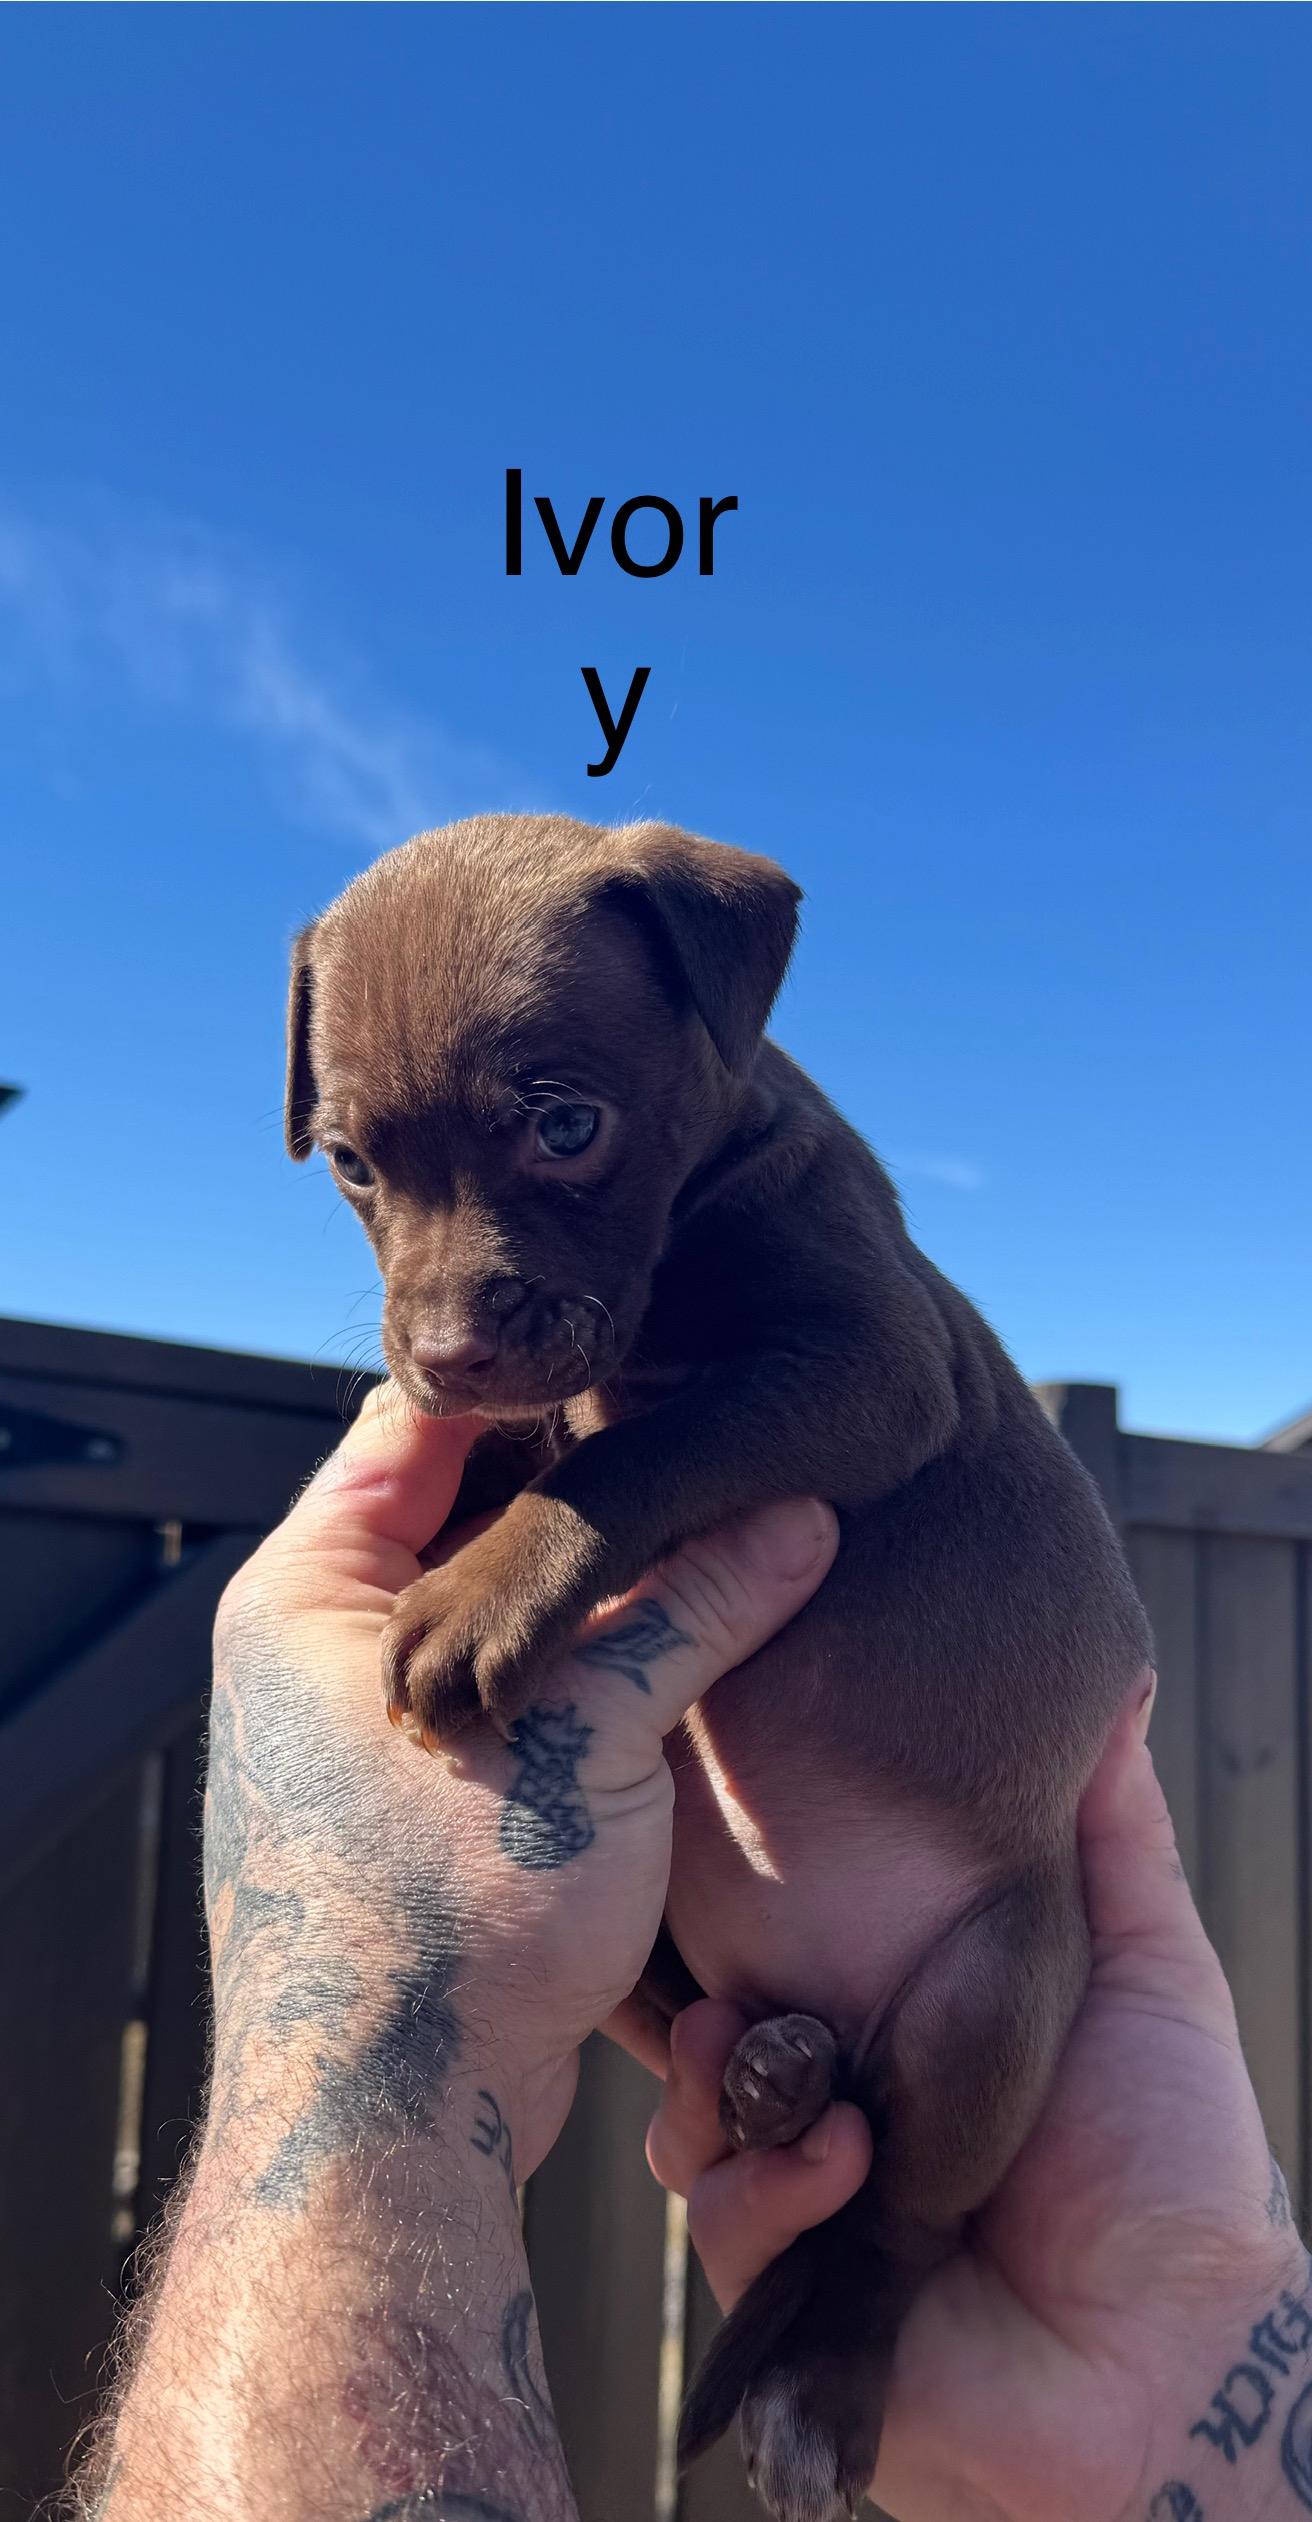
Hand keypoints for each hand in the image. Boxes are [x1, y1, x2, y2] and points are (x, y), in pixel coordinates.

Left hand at [83, 1385, 837, 2521]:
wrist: (399, 2122)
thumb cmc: (453, 1917)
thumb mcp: (597, 1733)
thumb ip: (699, 1605)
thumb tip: (810, 1514)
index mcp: (311, 1589)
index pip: (431, 1419)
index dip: (554, 1379)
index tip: (668, 1350)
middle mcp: (321, 1645)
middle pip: (476, 1508)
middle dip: (597, 1482)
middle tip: (719, 1430)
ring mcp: (370, 1726)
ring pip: (512, 1605)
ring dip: (607, 1581)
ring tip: (727, 1525)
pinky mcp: (427, 1800)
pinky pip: (524, 1688)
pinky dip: (596, 1664)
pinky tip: (691, 1641)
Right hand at [649, 1691, 1309, 2521]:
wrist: (1174, 2353)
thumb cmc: (1174, 2164)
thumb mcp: (1148, 1967)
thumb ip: (1113, 1836)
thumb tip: (1122, 1689)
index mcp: (906, 2045)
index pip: (789, 1966)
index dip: (748, 1919)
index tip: (732, 1855)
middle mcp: (845, 2121)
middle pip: (721, 2044)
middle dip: (710, 2007)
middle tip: (731, 1983)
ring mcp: (810, 2210)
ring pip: (696, 2129)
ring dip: (725, 2089)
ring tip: (775, 2061)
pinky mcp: (791, 2294)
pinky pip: (723, 2221)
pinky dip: (774, 2186)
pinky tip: (847, 2165)